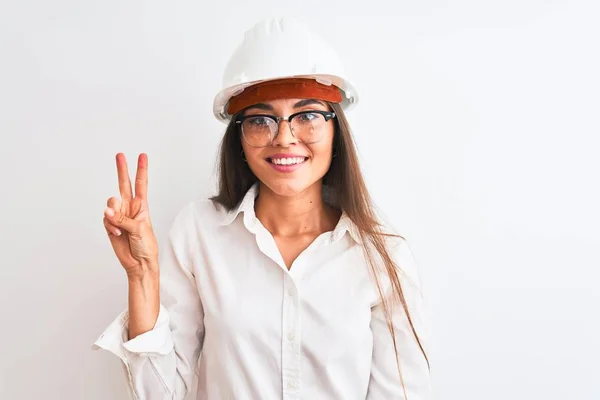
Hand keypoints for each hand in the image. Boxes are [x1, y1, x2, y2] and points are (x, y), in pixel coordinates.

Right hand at [103, 153, 157, 278]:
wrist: (139, 263)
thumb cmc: (146, 246)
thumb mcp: (139, 229)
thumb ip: (123, 219)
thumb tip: (107, 211)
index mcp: (142, 206)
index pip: (141, 184)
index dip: (141, 170)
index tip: (142, 156)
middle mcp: (130, 208)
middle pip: (124, 185)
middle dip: (122, 170)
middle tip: (120, 155)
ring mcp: (119, 216)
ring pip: (110, 204)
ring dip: (113, 215)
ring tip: (120, 228)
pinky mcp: (110, 225)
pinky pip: (105, 219)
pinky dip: (110, 225)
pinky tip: (117, 233)